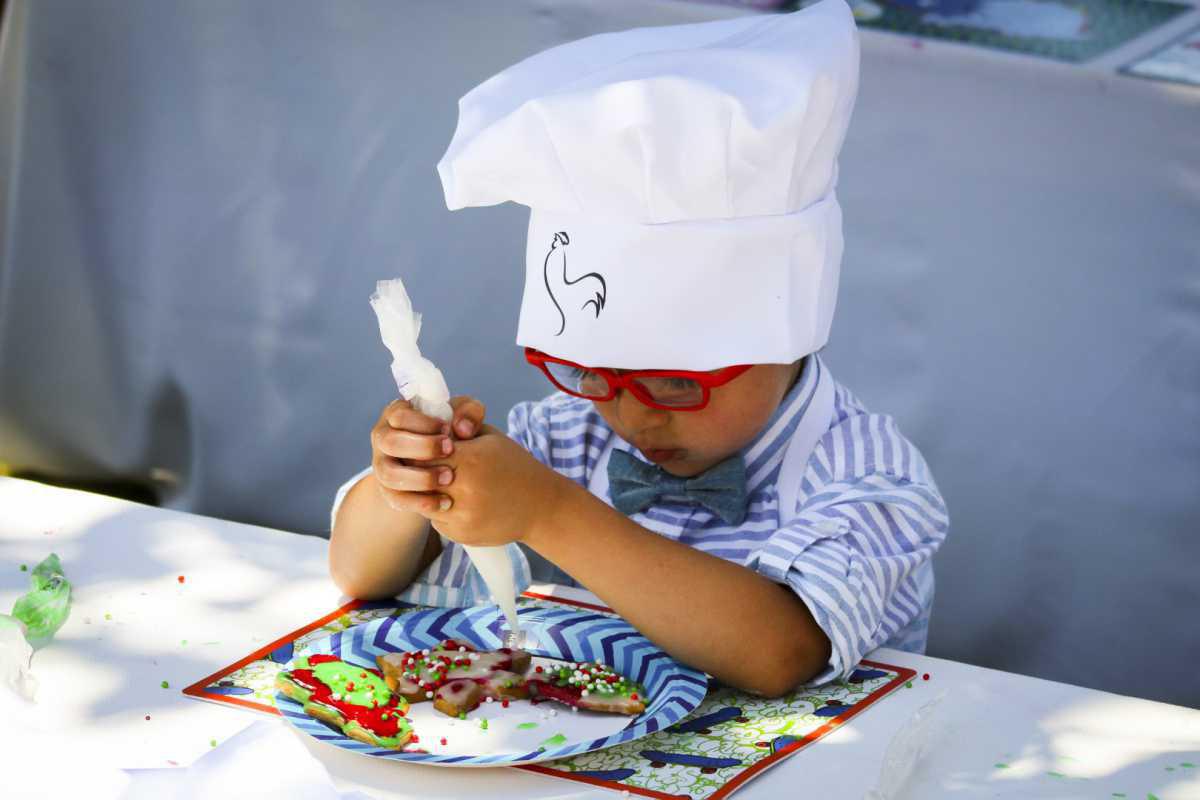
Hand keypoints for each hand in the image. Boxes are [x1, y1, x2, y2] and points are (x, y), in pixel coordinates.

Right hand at [370, 395, 486, 515]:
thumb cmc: (452, 432)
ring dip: (420, 477)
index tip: (447, 429)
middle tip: (450, 450)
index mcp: (395, 415)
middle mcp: (383, 438)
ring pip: (388, 474)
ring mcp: (382, 465)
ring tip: (449, 477)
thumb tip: (462, 428)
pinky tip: (445, 502)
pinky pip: (397, 499)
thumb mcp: (461, 417)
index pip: (399, 416)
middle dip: (422, 447)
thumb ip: (468, 412)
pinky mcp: (388, 490)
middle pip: (390, 442)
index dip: (423, 423)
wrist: (441, 463)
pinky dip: (420, 502)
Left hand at [426, 423, 567, 546]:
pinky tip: (457, 505)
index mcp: (470, 458)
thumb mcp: (491, 438)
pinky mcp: (462, 533)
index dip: (422, 451)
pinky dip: (440, 512)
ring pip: (424, 501)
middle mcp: (464, 487)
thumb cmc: (514, 466)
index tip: (426, 451)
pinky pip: (436, 521)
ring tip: (442, 487)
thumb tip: (428, 426)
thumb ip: (459, 429)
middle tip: (426, 469)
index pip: (423, 452)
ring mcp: (462, 514)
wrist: (541, 506)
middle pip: (420, 477)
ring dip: (427, 494)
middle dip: (420, 473)